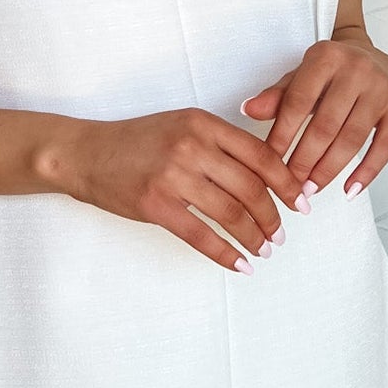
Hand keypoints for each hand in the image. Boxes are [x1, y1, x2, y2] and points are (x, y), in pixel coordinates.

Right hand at [63, 108, 312, 273]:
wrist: (87, 154)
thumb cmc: (137, 142)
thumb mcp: (182, 125)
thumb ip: (220, 142)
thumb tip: (265, 174)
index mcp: (203, 123)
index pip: (260, 155)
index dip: (286, 183)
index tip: (300, 203)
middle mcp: (191, 146)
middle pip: (250, 188)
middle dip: (272, 216)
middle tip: (280, 234)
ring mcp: (173, 176)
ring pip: (230, 213)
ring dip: (253, 237)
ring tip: (263, 250)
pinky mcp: (156, 205)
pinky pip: (201, 235)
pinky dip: (226, 253)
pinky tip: (240, 264)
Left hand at [241, 33, 387, 197]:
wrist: (371, 55)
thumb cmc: (329, 72)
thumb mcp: (299, 77)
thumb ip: (276, 96)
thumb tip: (248, 110)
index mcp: (325, 57)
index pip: (298, 103)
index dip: (282, 136)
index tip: (269, 163)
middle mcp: (357, 69)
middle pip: (325, 125)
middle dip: (305, 160)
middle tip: (291, 186)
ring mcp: (382, 88)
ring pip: (352, 139)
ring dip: (330, 170)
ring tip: (311, 189)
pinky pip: (385, 146)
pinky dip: (368, 171)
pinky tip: (350, 189)